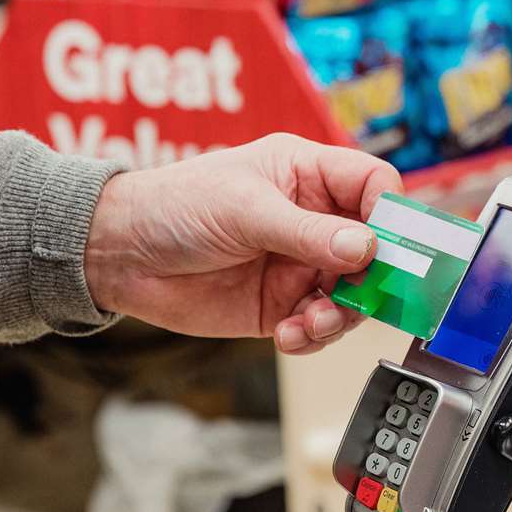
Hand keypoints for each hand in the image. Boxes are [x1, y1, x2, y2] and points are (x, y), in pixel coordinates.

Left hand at [85, 133, 401, 353]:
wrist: (118, 256)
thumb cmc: (174, 207)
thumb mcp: (244, 209)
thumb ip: (308, 231)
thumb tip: (367, 248)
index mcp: (309, 176)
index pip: (375, 186)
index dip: (394, 214)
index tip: (394, 247)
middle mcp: (314, 220)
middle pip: (377, 249)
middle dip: (374, 279)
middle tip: (361, 298)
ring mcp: (301, 264)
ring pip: (354, 294)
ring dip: (342, 315)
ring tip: (311, 322)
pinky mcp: (282, 305)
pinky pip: (320, 326)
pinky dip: (313, 336)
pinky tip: (288, 334)